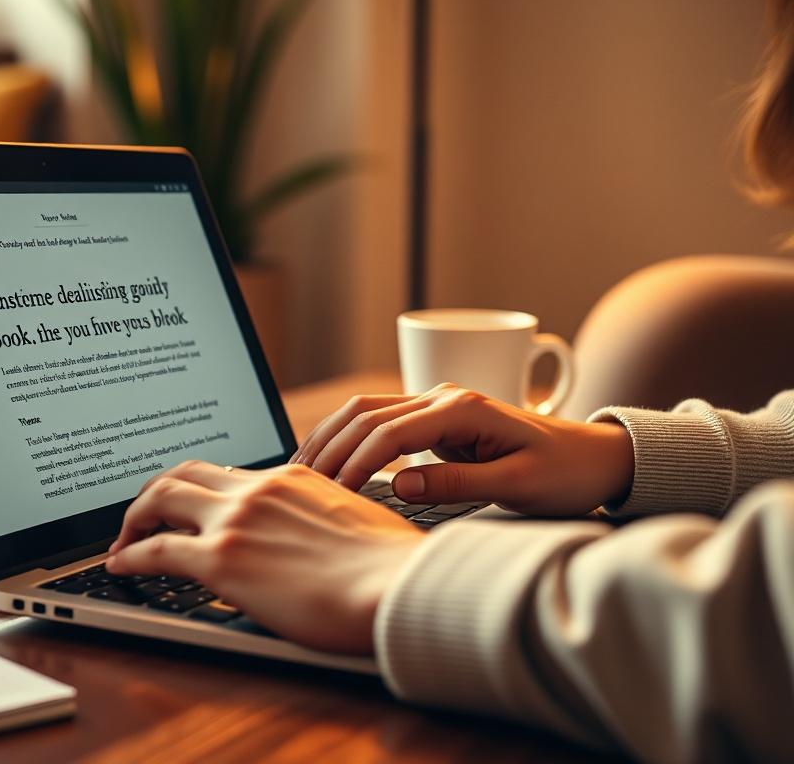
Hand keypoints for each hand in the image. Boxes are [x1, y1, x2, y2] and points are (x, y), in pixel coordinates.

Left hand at [106, 461, 423, 653]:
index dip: (196, 487)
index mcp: (291, 477)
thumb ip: (319, 519)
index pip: (226, 472)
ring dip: (134, 519)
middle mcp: (258, 488)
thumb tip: (311, 539)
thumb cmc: (390, 566)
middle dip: (154, 492)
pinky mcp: (222, 559)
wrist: (396, 585)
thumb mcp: (353, 521)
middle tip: (141, 515)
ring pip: (162, 499)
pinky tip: (120, 565)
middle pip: (184, 473)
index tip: (184, 503)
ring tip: (122, 540)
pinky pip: (157, 549)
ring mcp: (237, 520)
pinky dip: (130, 555)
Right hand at [291, 383, 634, 516]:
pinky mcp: (436, 420)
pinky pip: (379, 421)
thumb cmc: (565, 472)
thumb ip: (457, 483)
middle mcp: (444, 398)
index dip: (355, 464)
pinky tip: (330, 459)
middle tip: (296, 484)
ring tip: (300, 470)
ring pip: (365, 411)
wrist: (597, 457)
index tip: (331, 496)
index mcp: (462, 409)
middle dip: (327, 447)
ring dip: (331, 437)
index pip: (389, 433)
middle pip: (365, 414)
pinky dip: (348, 437)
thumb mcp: (519, 485)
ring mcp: (438, 405)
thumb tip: (397, 485)